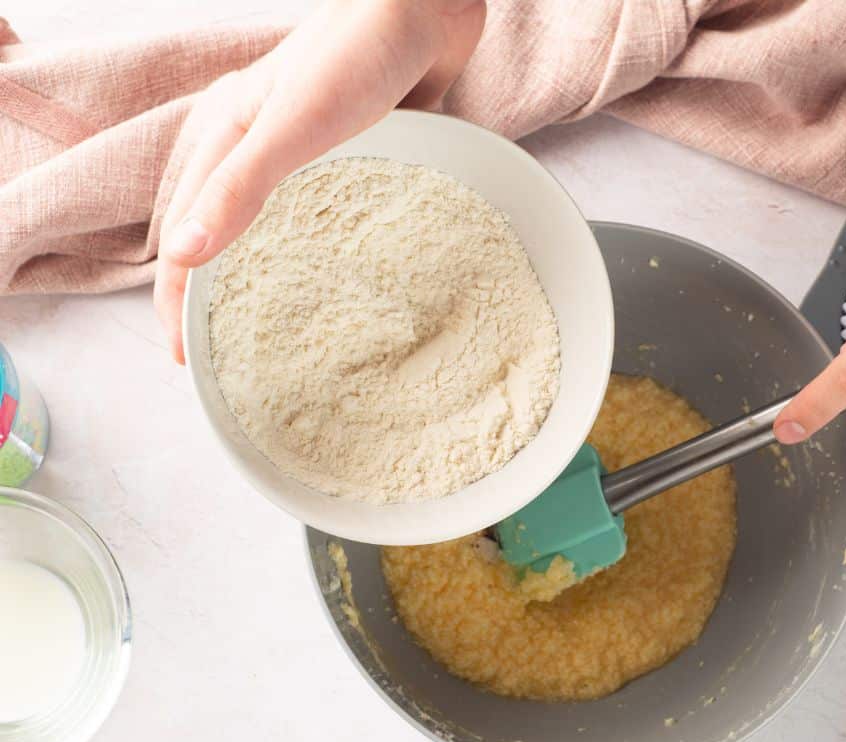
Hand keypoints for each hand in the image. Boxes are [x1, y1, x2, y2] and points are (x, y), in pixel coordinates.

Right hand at [154, 0, 484, 362]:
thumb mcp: (289, 125)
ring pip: (278, 227)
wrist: (424, 5)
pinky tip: (348, 282)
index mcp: (229, 137)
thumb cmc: (355, 54)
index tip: (185, 358)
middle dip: (220, 295)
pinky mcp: (358, 151)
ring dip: (273, 275)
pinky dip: (331, 250)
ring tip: (284, 332)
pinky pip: (334, 212)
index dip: (177, 298)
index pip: (185, 231)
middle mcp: (262, 148)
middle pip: (225, 234)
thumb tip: (185, 256)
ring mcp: (311, 152)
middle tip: (231, 354)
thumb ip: (241, 186)